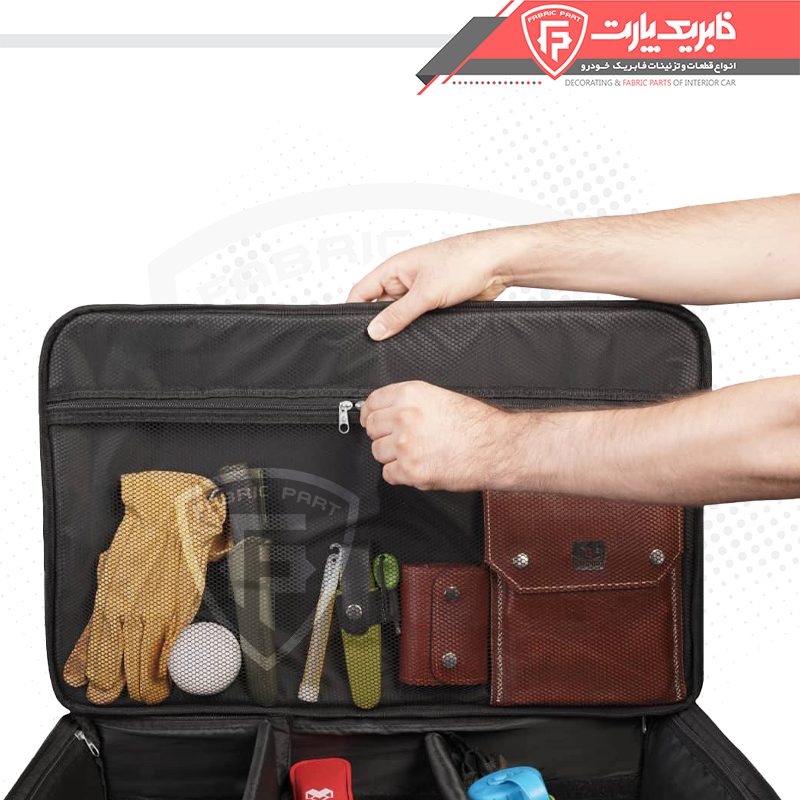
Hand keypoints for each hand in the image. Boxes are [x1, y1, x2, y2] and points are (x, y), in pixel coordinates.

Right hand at [346, 229, 526, 339]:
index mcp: (393, 269)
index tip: (352, 333)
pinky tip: (420, 341)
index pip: (361, 292)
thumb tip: (374, 331)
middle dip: (379, 325)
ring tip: (401, 343)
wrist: (499, 264)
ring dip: (402, 329)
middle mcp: (404, 281)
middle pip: (379, 308)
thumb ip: (398, 314)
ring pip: (401, 318)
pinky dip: (419, 331)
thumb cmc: (464, 261)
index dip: (352, 311)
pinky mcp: (436, 305)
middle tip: (378, 345)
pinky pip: (419, 322)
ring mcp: (420, 294)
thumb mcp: (426, 292)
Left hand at [360, 380, 515, 490]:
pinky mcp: (410, 471)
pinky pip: (388, 474)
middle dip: (383, 435)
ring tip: (415, 454)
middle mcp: (404, 417)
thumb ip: (411, 402)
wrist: (496, 448)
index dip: (371, 414)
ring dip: (392, 456)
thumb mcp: (440, 397)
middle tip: (400, 440)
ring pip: (378, 452)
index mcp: (410, 395)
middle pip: (372, 429)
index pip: (371, 403)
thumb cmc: (477, 424)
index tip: (372, 420)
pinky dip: (400, 474)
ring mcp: (405, 445)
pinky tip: (418, 466)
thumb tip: (389, 411)